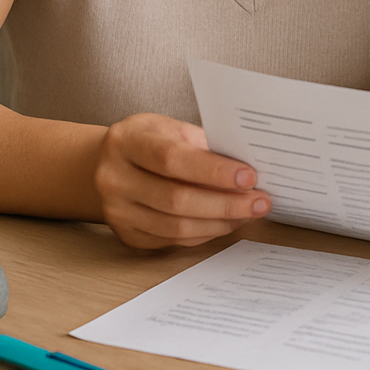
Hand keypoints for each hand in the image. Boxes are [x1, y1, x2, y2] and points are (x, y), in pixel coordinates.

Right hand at [95, 113, 270, 248]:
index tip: (249, 177)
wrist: (109, 163)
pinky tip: (227, 222)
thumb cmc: (149, 141)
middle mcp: (114, 178)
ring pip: (176, 227)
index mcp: (126, 141)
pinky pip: (173, 241)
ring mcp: (117, 211)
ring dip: (221, 222)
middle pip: (176, 199)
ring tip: (250, 213)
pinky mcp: (127, 234)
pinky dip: (206, 233)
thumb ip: (203, 146)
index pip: (172, 159)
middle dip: (226, 203)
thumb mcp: (171, 128)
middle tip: (260, 201)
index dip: (213, 171)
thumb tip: (248, 168)